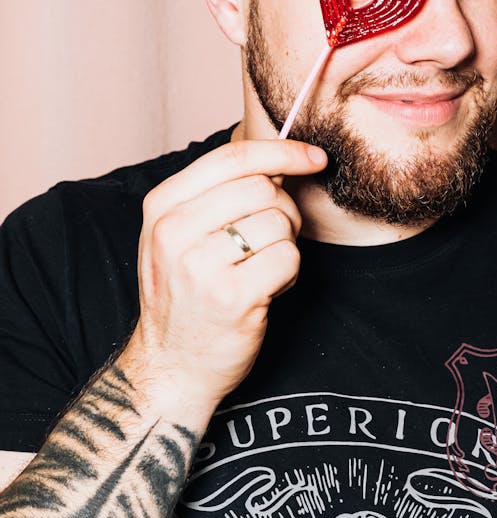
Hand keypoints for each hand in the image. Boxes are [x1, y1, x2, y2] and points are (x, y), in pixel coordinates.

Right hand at [121, 138, 326, 420]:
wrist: (172, 366)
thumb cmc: (186, 294)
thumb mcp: (180, 234)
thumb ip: (220, 193)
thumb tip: (285, 158)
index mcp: (162, 205)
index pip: (233, 158)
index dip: (283, 151)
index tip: (315, 157)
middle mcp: (174, 231)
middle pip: (263, 188)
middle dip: (283, 210)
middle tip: (270, 240)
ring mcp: (200, 265)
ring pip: (279, 223)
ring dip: (284, 246)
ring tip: (259, 270)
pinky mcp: (232, 297)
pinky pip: (288, 259)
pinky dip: (288, 274)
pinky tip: (265, 290)